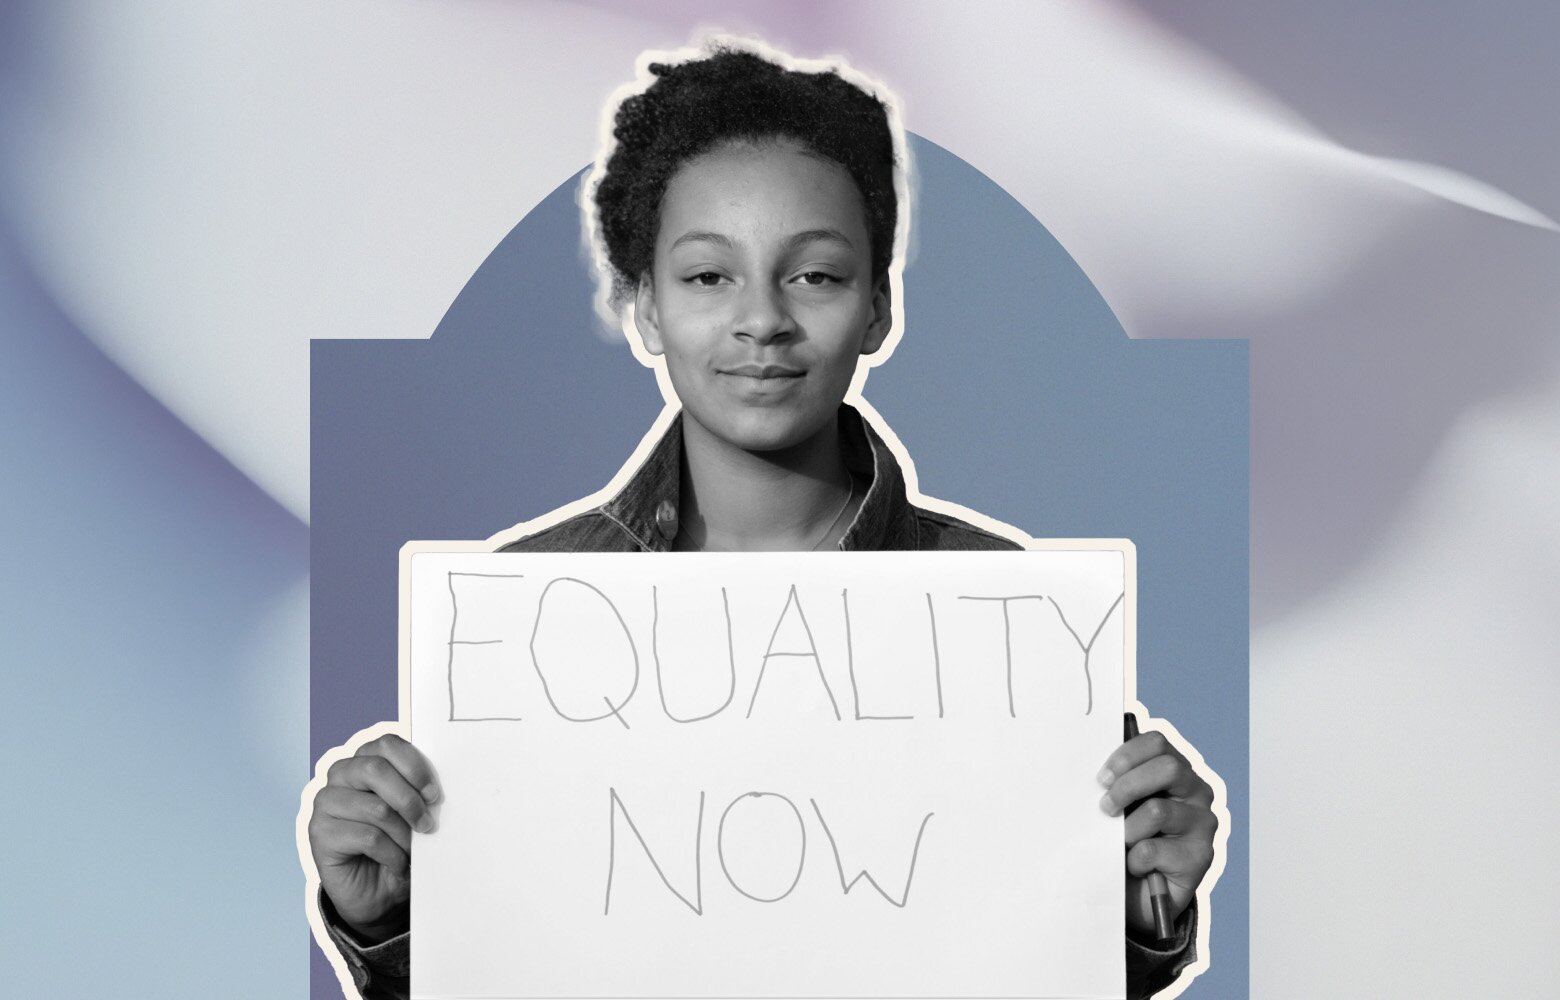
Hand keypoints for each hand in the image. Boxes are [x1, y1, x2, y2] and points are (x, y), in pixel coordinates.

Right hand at [308, 733, 441, 942]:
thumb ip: (419, 793)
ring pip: (376, 809)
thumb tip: (437, 789)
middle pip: (376, 770)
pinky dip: (393, 854)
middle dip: (409, 800)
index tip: (434, 794)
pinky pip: (368, 838)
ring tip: (413, 851)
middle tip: (427, 825)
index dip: (414, 767)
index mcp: (365, 760)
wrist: (376, 892)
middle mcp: (341, 775)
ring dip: (404, 835)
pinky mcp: (319, 833)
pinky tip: (397, 864)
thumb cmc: (397, 844)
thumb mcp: (412, 814)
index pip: (387, 744)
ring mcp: (326, 803)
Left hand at [1097, 727, 1216, 940]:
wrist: (1139, 894)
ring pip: (1158, 810)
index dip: (1127, 756)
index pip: (1158, 743)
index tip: (1101, 778)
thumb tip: (1096, 774)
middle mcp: (1197, 792)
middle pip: (1168, 768)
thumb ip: (1117, 784)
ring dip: (1127, 829)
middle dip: (1128, 786)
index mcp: (1176, 771)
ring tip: (1119, 844)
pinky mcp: (1200, 857)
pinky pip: (1153, 849)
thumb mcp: (1121, 807)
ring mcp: (1202, 824)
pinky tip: (1134, 866)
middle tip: (1105, 807)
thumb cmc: (1127, 840)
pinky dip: (1133, 859)